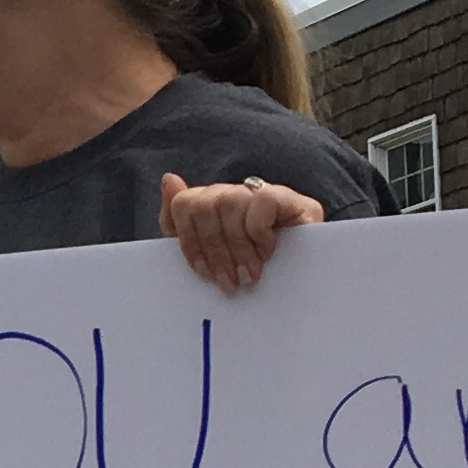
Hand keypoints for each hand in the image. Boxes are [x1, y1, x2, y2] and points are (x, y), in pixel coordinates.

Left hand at [161, 172, 322, 292]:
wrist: (299, 289)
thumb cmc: (249, 275)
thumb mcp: (208, 260)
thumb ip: (179, 225)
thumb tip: (169, 179)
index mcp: (212, 206)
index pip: (184, 204)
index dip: (189, 240)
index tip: (203, 272)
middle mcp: (235, 194)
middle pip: (205, 204)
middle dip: (214, 249)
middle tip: (228, 281)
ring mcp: (262, 194)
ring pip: (231, 202)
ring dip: (238, 246)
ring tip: (249, 274)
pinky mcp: (290, 199)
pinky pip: (262, 200)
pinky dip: (259, 230)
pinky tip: (268, 251)